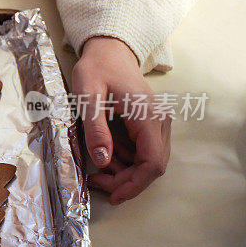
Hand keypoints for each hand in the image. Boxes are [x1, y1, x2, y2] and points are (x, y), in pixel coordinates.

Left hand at [72, 36, 170, 204]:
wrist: (108, 51)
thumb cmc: (96, 69)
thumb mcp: (87, 96)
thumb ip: (95, 128)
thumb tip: (103, 161)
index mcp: (147, 116)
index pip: (152, 162)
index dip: (134, 184)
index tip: (112, 195)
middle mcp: (159, 121)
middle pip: (153, 166)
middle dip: (126, 181)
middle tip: (96, 182)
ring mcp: (157, 122)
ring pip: (149, 160)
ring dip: (125, 172)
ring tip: (97, 170)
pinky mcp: (150, 123)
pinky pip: (143, 150)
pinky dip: (126, 160)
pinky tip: (105, 155)